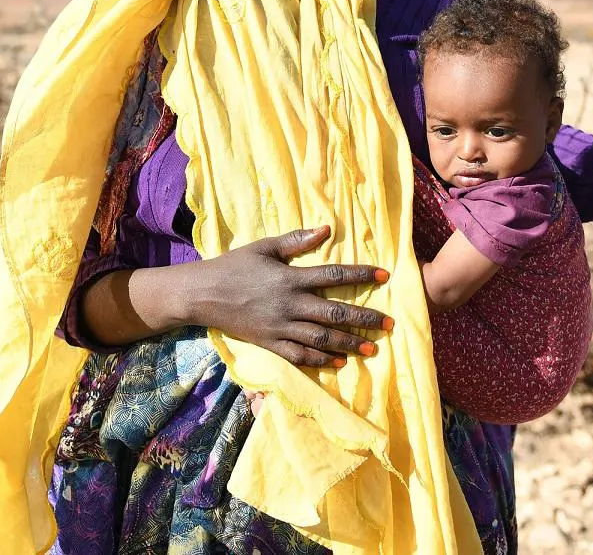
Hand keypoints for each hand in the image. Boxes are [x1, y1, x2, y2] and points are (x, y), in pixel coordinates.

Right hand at [189, 226, 392, 367]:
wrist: (202, 294)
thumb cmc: (233, 266)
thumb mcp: (264, 247)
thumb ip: (296, 241)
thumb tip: (326, 229)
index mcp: (291, 278)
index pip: (334, 275)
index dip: (361, 274)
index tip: (385, 276)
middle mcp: (290, 305)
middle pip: (335, 313)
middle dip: (365, 319)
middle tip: (389, 325)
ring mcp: (280, 327)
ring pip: (322, 339)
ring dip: (349, 344)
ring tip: (372, 349)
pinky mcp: (270, 344)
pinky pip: (300, 356)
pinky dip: (321, 361)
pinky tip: (339, 363)